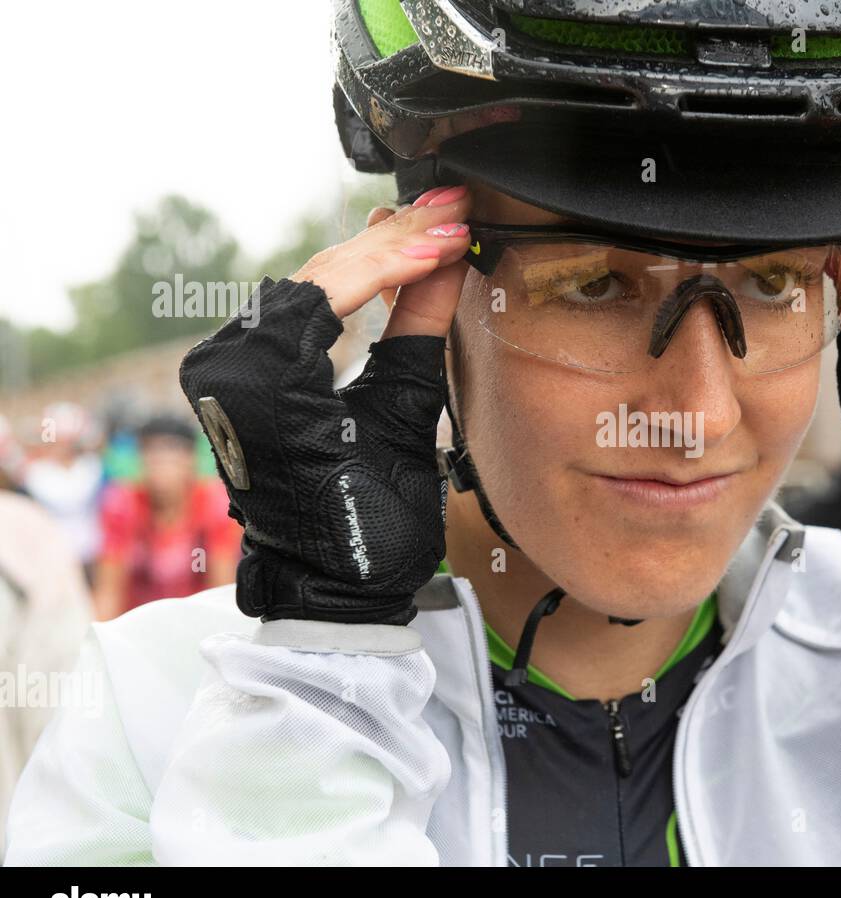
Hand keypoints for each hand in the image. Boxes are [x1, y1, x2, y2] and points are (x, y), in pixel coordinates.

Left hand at [178, 189, 473, 623]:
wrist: (331, 587)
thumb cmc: (366, 528)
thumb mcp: (403, 422)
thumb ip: (418, 333)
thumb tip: (447, 263)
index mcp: (258, 385)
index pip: (331, 288)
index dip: (398, 254)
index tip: (452, 228)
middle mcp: (228, 369)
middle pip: (318, 277)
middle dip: (392, 242)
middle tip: (450, 208)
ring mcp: (228, 371)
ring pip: (310, 287)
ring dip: (373, 255)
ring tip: (431, 223)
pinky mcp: (243, 375)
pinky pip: (301, 312)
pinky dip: (350, 285)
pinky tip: (390, 258)